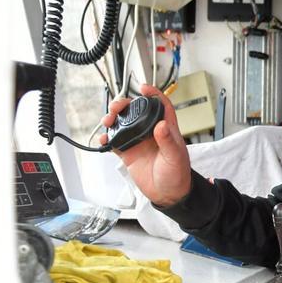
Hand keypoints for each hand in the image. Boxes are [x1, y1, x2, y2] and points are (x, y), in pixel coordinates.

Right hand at [100, 84, 191, 207]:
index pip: (161, 106)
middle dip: (124, 105)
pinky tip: (104, 140)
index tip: (143, 87)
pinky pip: (115, 142)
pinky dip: (107, 139)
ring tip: (108, 121)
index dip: (153, 94)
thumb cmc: (177, 175)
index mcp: (165, 129)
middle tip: (117, 107)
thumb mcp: (175, 157)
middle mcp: (150, 133)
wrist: (168, 195)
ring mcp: (138, 142)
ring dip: (113, 119)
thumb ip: (168, 141)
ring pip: (123, 124)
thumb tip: (161, 125)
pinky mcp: (128, 153)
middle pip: (136, 111)